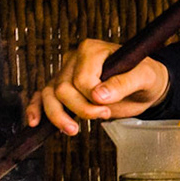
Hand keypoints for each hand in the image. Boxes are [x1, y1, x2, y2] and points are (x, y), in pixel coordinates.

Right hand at [25, 38, 170, 135]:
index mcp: (92, 50)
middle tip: (103, 116)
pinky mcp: (62, 89)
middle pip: (63, 88)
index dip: (92, 98)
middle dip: (80, 108)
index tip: (108, 107)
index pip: (81, 79)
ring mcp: (66, 73)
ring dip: (57, 115)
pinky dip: (36, 109)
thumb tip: (98, 96)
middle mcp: (74, 59)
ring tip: (73, 130)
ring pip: (49, 94)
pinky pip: (41, 97)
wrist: (144, 86)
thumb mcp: (143, 77)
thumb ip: (122, 84)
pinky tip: (34, 123)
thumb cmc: (145, 76)